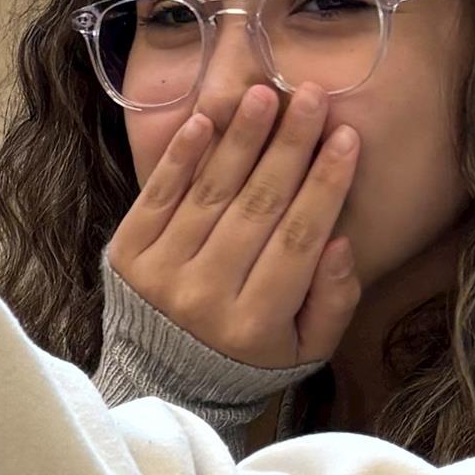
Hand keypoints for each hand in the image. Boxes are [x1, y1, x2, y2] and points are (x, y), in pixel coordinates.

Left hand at [108, 84, 360, 368]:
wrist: (161, 379)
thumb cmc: (247, 360)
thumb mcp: (304, 349)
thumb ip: (331, 301)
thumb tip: (340, 241)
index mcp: (254, 324)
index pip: (298, 239)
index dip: (325, 185)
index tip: (346, 137)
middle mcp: (204, 296)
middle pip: (256, 207)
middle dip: (288, 146)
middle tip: (309, 96)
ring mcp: (160, 273)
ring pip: (210, 194)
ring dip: (238, 139)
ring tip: (263, 94)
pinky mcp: (127, 254)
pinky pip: (158, 196)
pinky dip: (181, 156)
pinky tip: (205, 119)